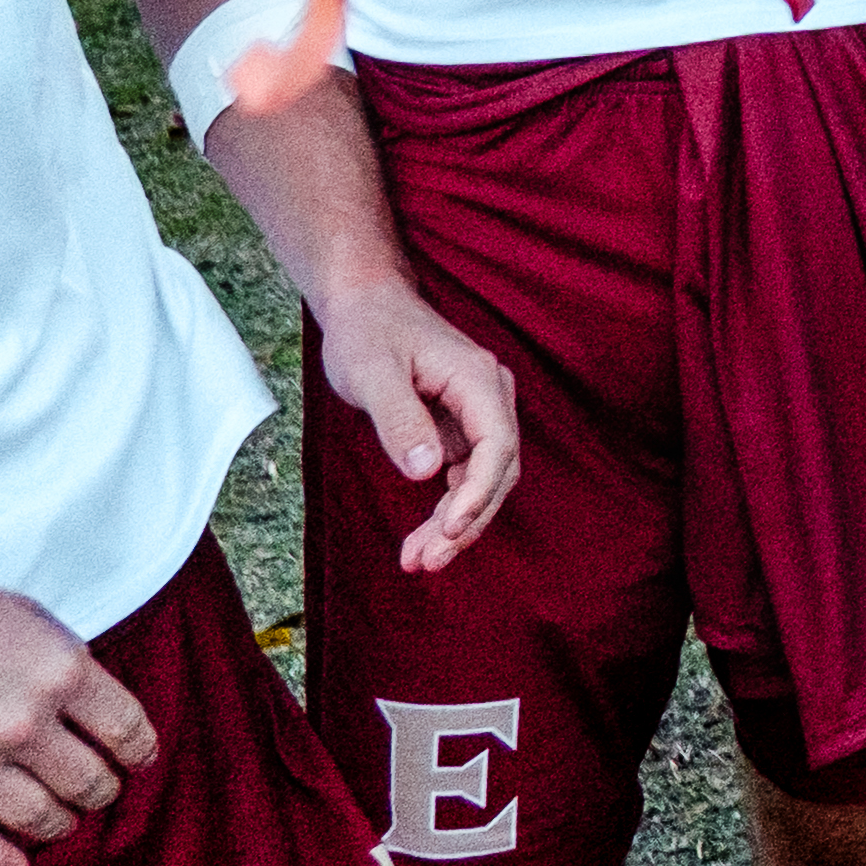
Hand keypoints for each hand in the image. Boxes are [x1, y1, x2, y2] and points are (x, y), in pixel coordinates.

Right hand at [0, 557, 151, 865]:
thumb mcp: (31, 620)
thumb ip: (66, 668)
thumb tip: (95, 713)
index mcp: (61, 670)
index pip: (127, 731)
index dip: (140, 753)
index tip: (137, 761)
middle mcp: (24, 721)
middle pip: (90, 783)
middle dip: (101, 792)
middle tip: (96, 791)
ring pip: (41, 819)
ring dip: (60, 825)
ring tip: (59, 820)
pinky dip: (3, 863)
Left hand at [309, 276, 524, 575]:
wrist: (366, 305)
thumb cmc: (368, 331)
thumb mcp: (373, 373)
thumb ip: (400, 420)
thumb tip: (426, 473)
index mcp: (477, 379)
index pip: (498, 444)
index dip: (480, 491)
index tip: (450, 528)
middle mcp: (488, 395)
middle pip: (498, 469)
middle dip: (467, 520)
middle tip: (427, 561)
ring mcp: (477, 411)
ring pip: (485, 478)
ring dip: (458, 523)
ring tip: (419, 560)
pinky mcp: (460, 426)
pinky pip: (466, 474)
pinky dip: (448, 508)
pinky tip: (423, 536)